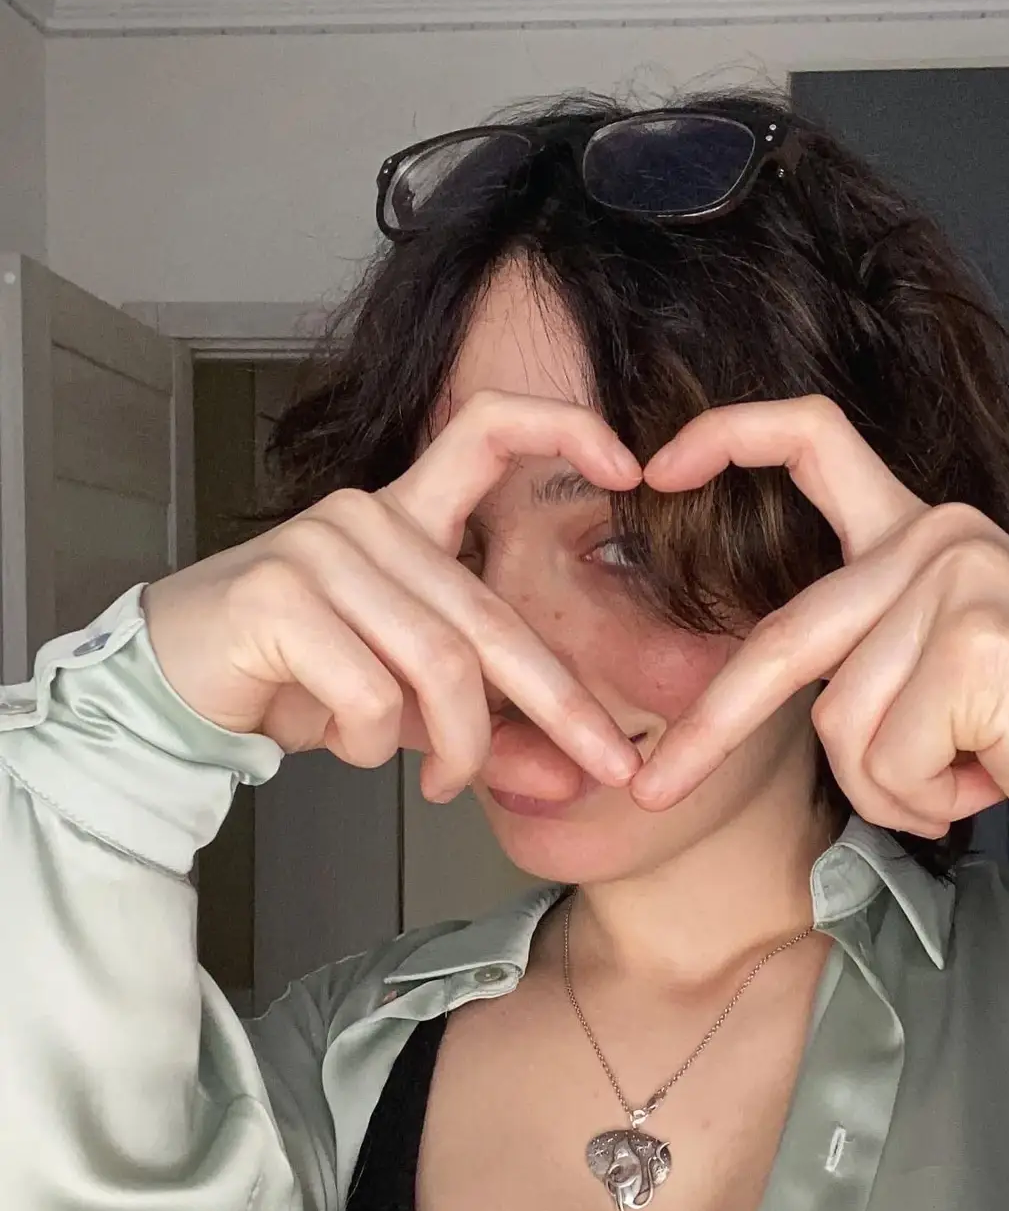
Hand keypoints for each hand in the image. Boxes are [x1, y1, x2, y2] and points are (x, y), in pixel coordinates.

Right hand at [142, 392, 643, 801]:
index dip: (563, 430)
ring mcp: (320, 549)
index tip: (630, 465)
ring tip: (435, 781)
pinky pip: (371, 695)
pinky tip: (348, 743)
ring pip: (438, 667)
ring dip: (453, 747)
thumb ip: (490, 729)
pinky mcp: (279, 596)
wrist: (176, 683)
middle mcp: (366, 517)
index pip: (488, 430)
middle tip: (605, 763)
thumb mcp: (408, 699)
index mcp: (404, 516)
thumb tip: (575, 780)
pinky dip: (374, 744)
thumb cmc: (297, 673)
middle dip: (561, 706)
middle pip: (488, 619)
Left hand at [630, 395, 1008, 860]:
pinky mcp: (975, 641)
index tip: (657, 466)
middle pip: (787, 640)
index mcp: (922, 530)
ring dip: (891, 785)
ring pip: (840, 723)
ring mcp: (956, 581)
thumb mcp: (943, 663)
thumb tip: (754, 691)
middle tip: (654, 787)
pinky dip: (924, 797)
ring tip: (967, 772)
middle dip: (712, 728)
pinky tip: (990, 774)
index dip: (728, 437)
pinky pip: (885, 757)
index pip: (813, 438)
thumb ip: (865, 646)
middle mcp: (936, 536)